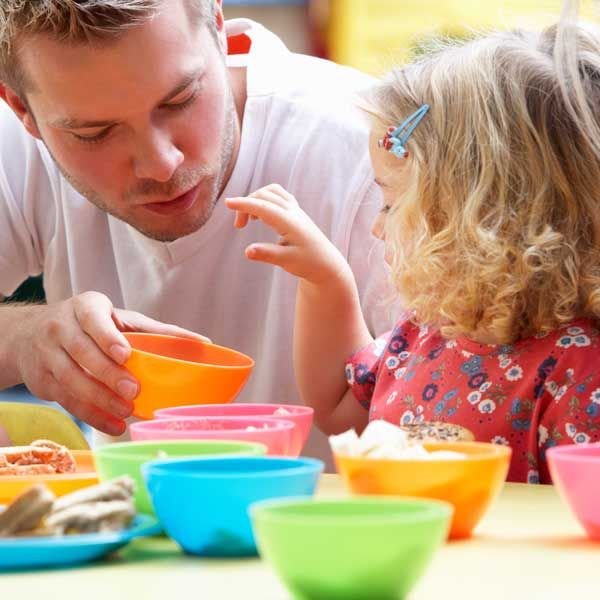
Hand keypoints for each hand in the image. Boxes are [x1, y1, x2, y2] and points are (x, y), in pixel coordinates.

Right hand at [9, 292, 208, 435]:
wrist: (29, 334)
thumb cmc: (90, 324)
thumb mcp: (118, 318)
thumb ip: (155, 330)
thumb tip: (202, 342)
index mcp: (84, 308)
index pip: (93, 320)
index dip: (108, 337)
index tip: (126, 354)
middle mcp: (60, 328)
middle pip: (83, 353)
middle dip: (108, 374)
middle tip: (133, 391)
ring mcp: (47, 355)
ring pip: (72, 380)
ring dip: (100, 399)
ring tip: (126, 411)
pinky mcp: (42, 381)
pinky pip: (66, 400)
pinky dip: (91, 415)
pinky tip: (113, 424)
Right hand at [225, 184, 350, 284]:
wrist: (327, 264)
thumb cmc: (309, 264)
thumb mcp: (287, 262)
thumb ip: (267, 254)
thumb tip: (247, 251)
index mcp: (290, 222)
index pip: (263, 207)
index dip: (244, 204)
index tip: (227, 203)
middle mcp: (293, 212)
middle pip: (264, 196)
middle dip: (246, 205)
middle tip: (239, 227)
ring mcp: (296, 210)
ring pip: (271, 192)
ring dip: (256, 200)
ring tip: (249, 219)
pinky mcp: (296, 212)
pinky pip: (278, 195)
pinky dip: (265, 198)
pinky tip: (261, 214)